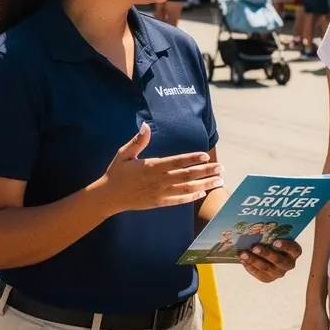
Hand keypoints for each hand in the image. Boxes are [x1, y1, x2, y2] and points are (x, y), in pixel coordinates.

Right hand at [100, 124, 222, 212]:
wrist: (108, 196)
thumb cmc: (117, 172)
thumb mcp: (124, 154)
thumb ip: (138, 141)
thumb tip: (146, 126)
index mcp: (151, 166)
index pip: (176, 162)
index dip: (192, 159)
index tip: (206, 156)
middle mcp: (158, 180)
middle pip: (186, 176)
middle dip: (205, 172)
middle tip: (221, 168)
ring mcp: (159, 193)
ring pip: (186, 189)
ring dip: (204, 184)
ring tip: (219, 181)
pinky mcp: (158, 203)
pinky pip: (178, 201)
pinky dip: (191, 197)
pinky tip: (203, 193)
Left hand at [239, 238, 301, 282]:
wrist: (269, 254)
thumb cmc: (274, 242)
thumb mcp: (277, 237)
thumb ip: (273, 234)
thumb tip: (259, 226)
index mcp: (294, 252)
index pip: (293, 249)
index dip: (285, 246)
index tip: (276, 241)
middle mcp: (289, 264)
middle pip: (278, 260)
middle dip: (265, 253)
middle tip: (254, 247)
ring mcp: (279, 273)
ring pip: (266, 268)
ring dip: (254, 260)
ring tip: (243, 253)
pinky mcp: (269, 278)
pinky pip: (259, 274)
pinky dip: (250, 267)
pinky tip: (243, 260)